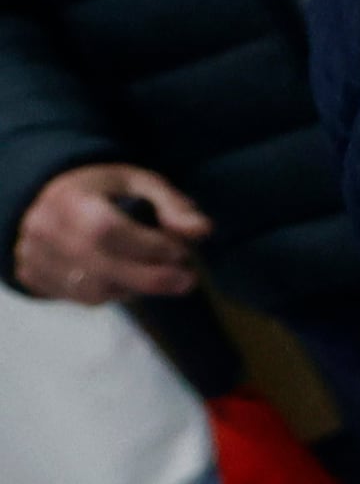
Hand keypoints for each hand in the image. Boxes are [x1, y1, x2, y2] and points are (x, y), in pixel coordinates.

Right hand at [12, 167, 207, 305]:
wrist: (49, 198)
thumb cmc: (104, 190)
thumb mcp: (141, 183)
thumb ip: (174, 206)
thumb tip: (203, 232)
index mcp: (69, 199)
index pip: (107, 230)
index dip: (149, 247)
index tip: (181, 252)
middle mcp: (44, 230)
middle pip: (100, 269)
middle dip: (152, 278)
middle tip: (187, 281)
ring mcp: (33, 257)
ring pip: (91, 291)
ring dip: (133, 289)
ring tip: (154, 274)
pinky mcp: (33, 277)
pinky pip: (78, 299)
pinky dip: (110, 294)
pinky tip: (126, 279)